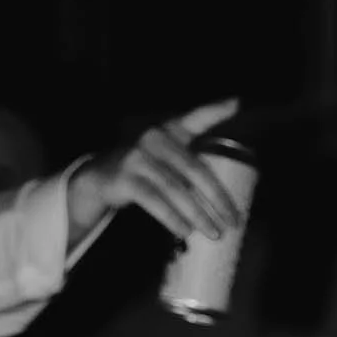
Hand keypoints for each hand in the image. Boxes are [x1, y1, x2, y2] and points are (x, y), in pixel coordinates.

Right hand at [71, 100, 246, 244]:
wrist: (99, 178)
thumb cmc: (143, 169)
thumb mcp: (165, 156)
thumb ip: (189, 162)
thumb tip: (221, 197)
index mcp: (169, 129)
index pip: (196, 117)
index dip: (216, 110)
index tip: (237, 103)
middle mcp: (155, 137)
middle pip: (194, 170)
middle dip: (218, 199)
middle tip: (233, 221)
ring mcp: (138, 156)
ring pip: (176, 189)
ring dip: (199, 215)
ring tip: (214, 233)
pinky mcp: (125, 178)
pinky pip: (155, 201)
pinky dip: (173, 219)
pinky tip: (185, 231)